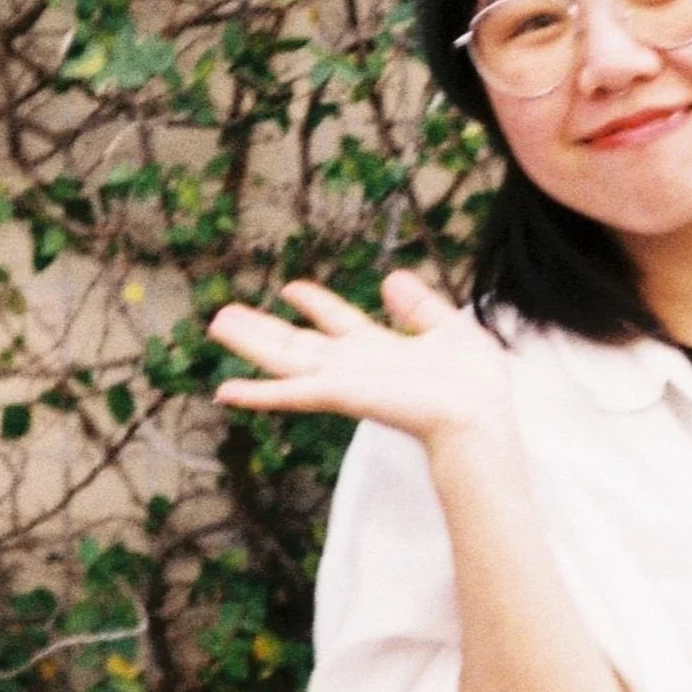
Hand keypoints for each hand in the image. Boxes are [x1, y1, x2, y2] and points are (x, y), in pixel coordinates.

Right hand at [208, 273, 512, 445]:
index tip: (292, 288)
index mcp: (382, 350)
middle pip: (299, 344)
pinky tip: (225, 391)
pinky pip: (290, 393)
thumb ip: (419, 306)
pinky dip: (257, 394)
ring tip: (216, 325)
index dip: (315, 303)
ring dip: (250, 344)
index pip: (339, 322)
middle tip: (225, 314)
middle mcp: (356, 366)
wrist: (475, 414)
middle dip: (263, 329)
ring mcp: (343, 381)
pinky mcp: (338, 394)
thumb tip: (392, 277)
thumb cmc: (473, 384)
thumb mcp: (449, 329)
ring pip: (285, 361)